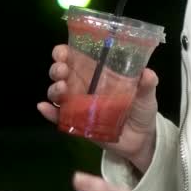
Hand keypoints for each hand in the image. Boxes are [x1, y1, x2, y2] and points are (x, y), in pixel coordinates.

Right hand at [38, 45, 158, 173]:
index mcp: (99, 73)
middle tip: (62, 70)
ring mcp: (78, 105)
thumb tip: (147, 73)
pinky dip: (48, 113)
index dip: (65, 52)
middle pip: (62, 73)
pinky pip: (58, 117)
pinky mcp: (76, 123)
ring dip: (54, 88)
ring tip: (62, 89)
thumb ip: (147, 84)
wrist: (141, 139)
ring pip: (57, 93)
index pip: (77, 57)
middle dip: (57, 68)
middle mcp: (84, 86)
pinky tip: (43, 107)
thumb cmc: (141, 109)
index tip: (63, 51)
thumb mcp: (147, 95)